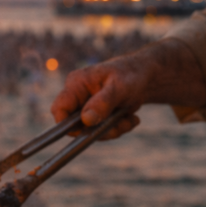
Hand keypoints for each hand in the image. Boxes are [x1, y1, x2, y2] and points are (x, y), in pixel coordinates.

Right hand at [50, 39, 205, 139]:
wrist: (146, 76)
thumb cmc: (131, 75)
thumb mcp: (119, 87)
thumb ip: (103, 102)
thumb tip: (86, 120)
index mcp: (76, 84)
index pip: (59, 109)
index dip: (67, 125)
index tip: (88, 131)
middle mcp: (78, 96)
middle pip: (76, 125)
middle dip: (99, 130)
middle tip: (121, 124)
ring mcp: (87, 106)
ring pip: (91, 131)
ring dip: (113, 130)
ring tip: (130, 119)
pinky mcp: (97, 115)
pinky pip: (102, 131)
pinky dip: (118, 128)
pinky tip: (131, 118)